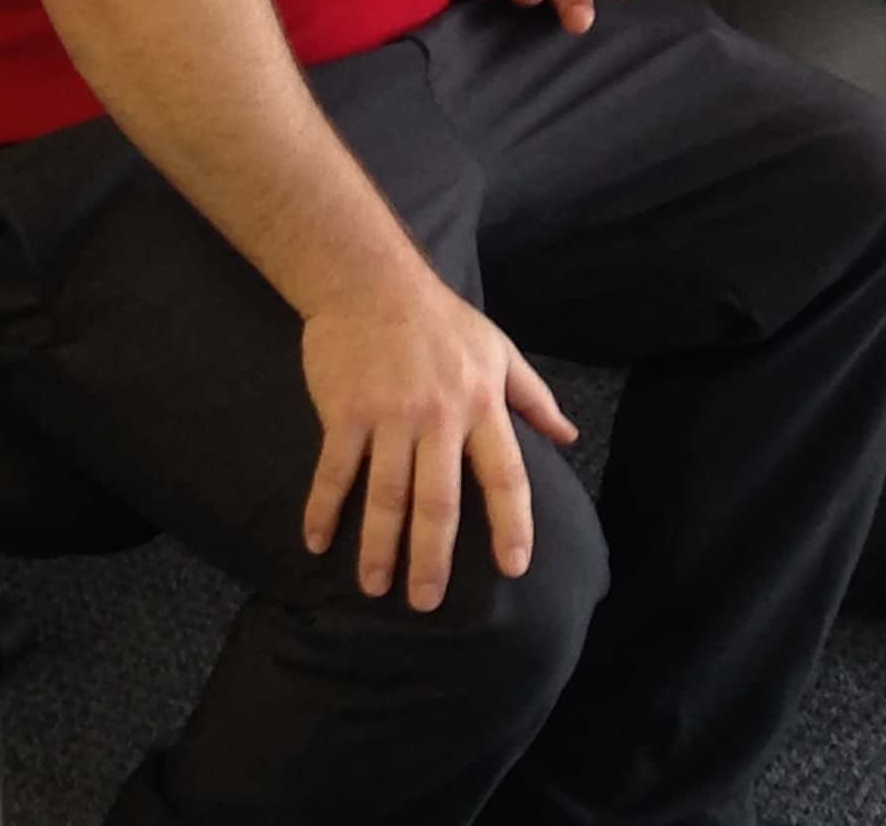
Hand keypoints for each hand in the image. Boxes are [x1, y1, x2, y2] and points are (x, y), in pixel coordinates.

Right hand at [300, 260, 576, 609]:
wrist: (372, 281)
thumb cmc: (442, 321)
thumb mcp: (499, 351)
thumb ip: (534, 398)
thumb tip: (568, 437)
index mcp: (482, 403)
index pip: (506, 475)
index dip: (512, 523)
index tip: (515, 567)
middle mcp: (440, 416)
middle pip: (440, 501)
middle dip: (432, 559)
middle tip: (426, 604)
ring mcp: (390, 415)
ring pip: (387, 495)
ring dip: (378, 547)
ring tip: (376, 587)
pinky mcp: (345, 411)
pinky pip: (335, 471)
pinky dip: (324, 510)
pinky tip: (317, 544)